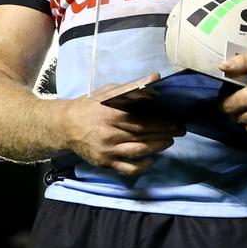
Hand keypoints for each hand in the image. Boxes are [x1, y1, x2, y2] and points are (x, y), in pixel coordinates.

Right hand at [60, 74, 185, 175]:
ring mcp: (108, 150)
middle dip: (165, 134)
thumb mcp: (110, 91)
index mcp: (112, 115)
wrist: (66, 126)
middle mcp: (110, 134)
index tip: (175, 121)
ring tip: (169, 142)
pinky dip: (142, 166)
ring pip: (139, 152)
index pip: (143, 120)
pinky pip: (127, 169)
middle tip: (180, 131)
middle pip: (144, 136)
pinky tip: (151, 160)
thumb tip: (156, 78)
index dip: (162, 122)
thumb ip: (133, 87)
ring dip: (158, 147)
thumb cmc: (91, 106)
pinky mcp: (105, 163)